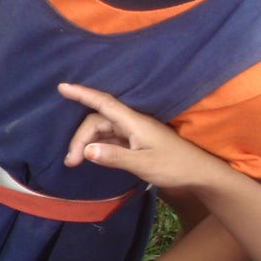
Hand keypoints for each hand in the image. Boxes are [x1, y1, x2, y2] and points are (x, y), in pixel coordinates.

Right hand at [57, 82, 222, 191]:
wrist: (199, 174)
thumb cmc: (175, 166)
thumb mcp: (144, 164)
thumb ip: (114, 157)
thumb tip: (86, 150)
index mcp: (134, 122)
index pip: (103, 103)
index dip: (82, 94)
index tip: (62, 87)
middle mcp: (131, 123)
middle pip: (97, 121)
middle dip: (80, 138)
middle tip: (71, 162)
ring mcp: (133, 133)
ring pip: (102, 131)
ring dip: (86, 144)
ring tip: (75, 163)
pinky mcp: (135, 143)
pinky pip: (109, 139)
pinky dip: (97, 147)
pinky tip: (90, 157)